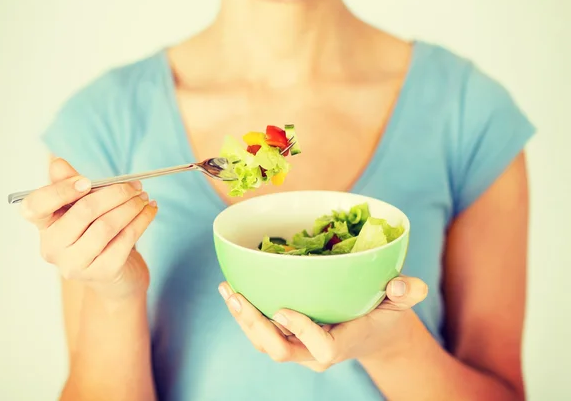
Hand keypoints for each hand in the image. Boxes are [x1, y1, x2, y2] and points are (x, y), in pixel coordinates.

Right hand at [20, 157, 157, 299]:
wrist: (116, 274)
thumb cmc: (95, 232)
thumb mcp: (81, 206)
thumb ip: (69, 184)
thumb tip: (57, 163)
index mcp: (44, 227)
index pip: (35, 206)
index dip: (59, 190)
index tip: (86, 181)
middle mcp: (53, 248)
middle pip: (83, 211)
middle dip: (115, 193)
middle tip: (135, 185)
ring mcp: (76, 264)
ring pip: (107, 225)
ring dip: (131, 206)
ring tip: (144, 196)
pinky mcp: (103, 272)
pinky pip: (126, 239)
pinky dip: (142, 220)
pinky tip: (150, 210)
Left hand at [219, 275, 427, 371]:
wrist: (374, 334)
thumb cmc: (386, 314)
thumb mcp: (401, 302)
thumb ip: (407, 292)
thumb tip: (403, 284)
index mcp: (345, 342)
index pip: (323, 347)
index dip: (302, 331)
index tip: (283, 309)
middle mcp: (317, 352)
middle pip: (281, 350)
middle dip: (256, 326)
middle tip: (239, 297)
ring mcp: (301, 349)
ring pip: (265, 343)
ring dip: (243, 319)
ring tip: (228, 290)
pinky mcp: (290, 340)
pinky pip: (262, 334)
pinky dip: (245, 315)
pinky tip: (233, 292)